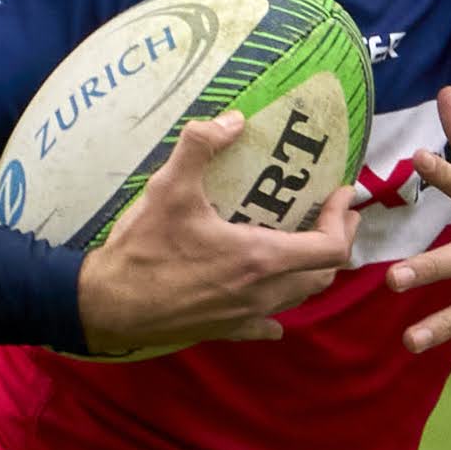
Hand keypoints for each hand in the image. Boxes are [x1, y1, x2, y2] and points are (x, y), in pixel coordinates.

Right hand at [75, 112, 361, 354]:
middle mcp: (262, 292)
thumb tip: (232, 120)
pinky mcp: (224, 329)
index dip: (342, 220)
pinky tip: (273, 308)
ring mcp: (245, 315)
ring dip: (313, 271)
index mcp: (259, 258)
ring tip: (310, 245)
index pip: (329, 247)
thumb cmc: (142, 250)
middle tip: (336, 215)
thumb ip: (199, 147)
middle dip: (338, 242)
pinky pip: (265, 324)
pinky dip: (278, 311)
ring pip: (298, 297)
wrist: (108, 306)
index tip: (341, 195)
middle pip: (323, 274)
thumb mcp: (168, 189)